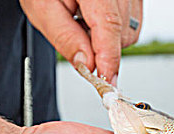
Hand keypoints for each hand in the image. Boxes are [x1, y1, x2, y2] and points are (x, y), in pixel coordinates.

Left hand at [20, 0, 142, 82]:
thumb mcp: (42, 8)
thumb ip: (65, 38)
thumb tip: (86, 64)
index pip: (109, 28)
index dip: (108, 61)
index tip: (106, 84)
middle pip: (123, 34)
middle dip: (102, 47)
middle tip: (76, 32)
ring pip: (129, 31)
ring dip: (107, 37)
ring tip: (83, 18)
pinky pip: (131, 21)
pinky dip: (113, 27)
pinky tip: (94, 14)